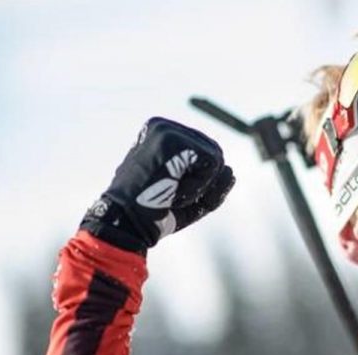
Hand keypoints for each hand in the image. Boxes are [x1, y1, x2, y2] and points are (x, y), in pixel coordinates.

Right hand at [80, 117, 235, 252]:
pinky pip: (212, 163)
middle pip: (216, 156)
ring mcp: (168, 130)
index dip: (199, 183)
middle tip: (171, 194)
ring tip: (171, 191)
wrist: (127, 224)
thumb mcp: (188, 198)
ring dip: (200, 186)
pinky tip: (174, 189)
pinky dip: (199, 185)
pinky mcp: (172, 138)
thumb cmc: (154, 214)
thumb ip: (211, 184)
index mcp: (164, 138)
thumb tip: (230, 170)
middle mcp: (165, 128)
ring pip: (216, 159)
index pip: (207, 157)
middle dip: (203, 183)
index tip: (170, 192)